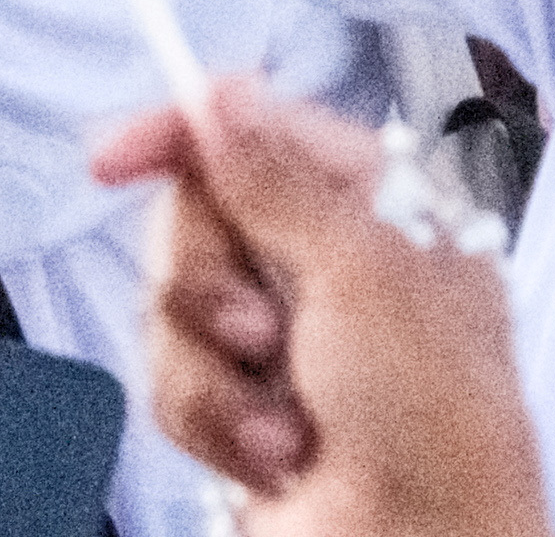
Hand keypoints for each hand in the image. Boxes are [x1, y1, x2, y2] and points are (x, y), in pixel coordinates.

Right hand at [97, 78, 551, 536]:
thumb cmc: (437, 413)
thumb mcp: (363, 271)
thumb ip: (279, 183)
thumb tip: (223, 101)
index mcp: (378, 206)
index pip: (262, 133)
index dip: (185, 134)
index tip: (117, 157)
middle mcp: (327, 266)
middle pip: (197, 224)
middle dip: (211, 284)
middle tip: (264, 326)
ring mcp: (281, 343)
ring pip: (172, 313)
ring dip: (221, 374)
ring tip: (291, 410)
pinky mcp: (242, 411)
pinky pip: (172, 388)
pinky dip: (217, 425)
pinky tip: (277, 453)